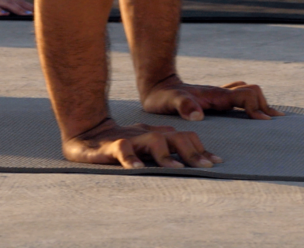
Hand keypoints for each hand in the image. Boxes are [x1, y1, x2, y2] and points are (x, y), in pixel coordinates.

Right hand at [63, 118, 222, 168]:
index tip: (217, 162)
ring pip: (154, 141)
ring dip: (166, 156)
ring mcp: (132, 137)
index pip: (185, 138)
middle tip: (206, 167)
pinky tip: (137, 170)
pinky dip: (131, 159)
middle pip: (176, 138)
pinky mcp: (113, 144)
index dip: (201, 149)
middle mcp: (149, 133)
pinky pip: (123, 149)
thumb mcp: (145, 145)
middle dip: (192, 153)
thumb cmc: (120, 142)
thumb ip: (165, 150)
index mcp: (158, 134)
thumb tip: (192, 162)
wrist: (86, 132)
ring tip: (177, 170)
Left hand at [142, 76, 283, 120]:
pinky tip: (253, 116)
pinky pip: (240, 98)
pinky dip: (251, 104)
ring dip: (260, 105)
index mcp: (217, 96)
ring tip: (271, 120)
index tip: (264, 122)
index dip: (257, 107)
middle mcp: (222, 94)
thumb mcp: (169, 102)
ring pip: (249, 94)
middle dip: (266, 106)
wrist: (157, 86)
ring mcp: (219, 96)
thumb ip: (183, 106)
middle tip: (277, 123)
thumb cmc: (162, 97)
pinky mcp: (216, 100)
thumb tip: (198, 115)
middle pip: (253, 92)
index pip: (247, 95)